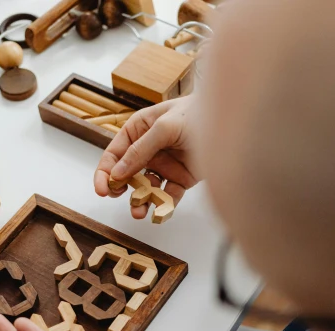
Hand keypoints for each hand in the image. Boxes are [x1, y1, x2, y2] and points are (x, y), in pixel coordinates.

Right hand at [93, 96, 198, 219]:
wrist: (232, 122)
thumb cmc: (198, 112)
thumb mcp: (165, 127)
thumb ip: (141, 149)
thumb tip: (118, 172)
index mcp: (140, 129)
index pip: (116, 153)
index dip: (105, 171)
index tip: (102, 188)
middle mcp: (150, 148)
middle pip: (128, 173)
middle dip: (121, 188)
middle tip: (118, 198)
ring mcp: (165, 164)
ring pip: (146, 187)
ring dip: (140, 201)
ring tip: (139, 212)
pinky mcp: (181, 178)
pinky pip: (168, 196)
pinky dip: (163, 206)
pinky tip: (159, 214)